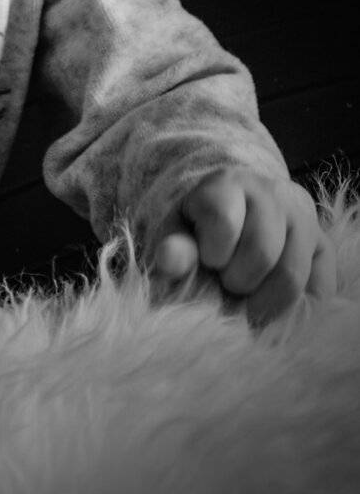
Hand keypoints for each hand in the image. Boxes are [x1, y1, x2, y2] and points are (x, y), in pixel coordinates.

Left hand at [152, 168, 335, 323]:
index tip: (207, 260)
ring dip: (264, 301)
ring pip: (292, 275)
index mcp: (228, 184)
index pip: (224, 221)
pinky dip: (293, 310)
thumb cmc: (202, 230)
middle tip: (226, 283)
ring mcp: (304, 219)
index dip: (213, 254)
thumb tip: (169, 260)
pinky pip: (318, 290)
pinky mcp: (325, 246)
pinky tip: (272, 304)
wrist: (238, 216)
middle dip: (237, 282)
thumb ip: (174, 248)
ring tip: (248, 297)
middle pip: (261, 253)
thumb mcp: (179, 233)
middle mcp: (273, 193)